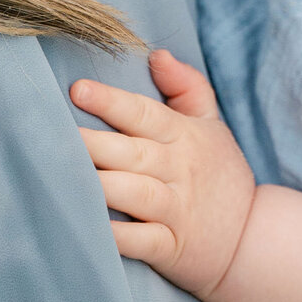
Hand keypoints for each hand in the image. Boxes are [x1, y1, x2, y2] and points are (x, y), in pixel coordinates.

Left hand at [72, 50, 255, 301]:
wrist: (250, 235)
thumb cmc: (218, 172)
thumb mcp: (211, 123)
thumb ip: (187, 85)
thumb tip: (157, 54)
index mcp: (185, 136)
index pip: (144, 113)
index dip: (111, 101)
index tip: (77, 89)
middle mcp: (179, 170)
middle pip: (133, 151)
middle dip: (93, 143)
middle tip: (51, 133)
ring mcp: (176, 210)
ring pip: (135, 193)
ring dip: (101, 185)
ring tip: (62, 176)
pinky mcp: (171, 247)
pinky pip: (141, 241)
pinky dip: (117, 237)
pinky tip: (90, 227)